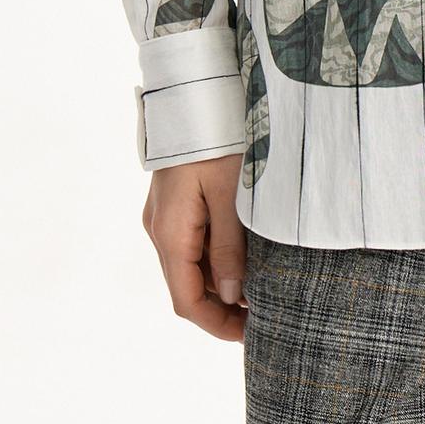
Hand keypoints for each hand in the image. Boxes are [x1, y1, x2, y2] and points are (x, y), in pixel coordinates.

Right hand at [142, 153, 248, 340]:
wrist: (194, 89)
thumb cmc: (215, 137)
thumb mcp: (230, 193)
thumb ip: (228, 247)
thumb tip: (228, 295)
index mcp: (170, 232)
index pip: (186, 300)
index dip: (217, 324)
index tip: (252, 334)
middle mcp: (160, 227)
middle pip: (186, 285)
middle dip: (222, 306)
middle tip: (264, 314)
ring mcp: (164, 213)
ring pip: (190, 264)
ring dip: (220, 281)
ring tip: (261, 286)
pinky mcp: (174, 198)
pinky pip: (192, 240)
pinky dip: (215, 256)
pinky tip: (243, 254)